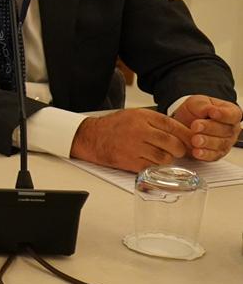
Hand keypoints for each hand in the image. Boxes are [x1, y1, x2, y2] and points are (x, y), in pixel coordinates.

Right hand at [71, 109, 192, 172]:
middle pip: (172, 143)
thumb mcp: (135, 116)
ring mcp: (134, 147)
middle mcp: (139, 130)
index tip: (193, 140)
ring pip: (164, 157)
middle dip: (180, 149)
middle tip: (179, 151)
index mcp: (142, 117)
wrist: (90, 137)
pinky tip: (150, 161)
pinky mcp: (129, 161)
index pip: (173, 125)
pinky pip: (152, 167)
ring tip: (161, 156)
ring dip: (167, 159)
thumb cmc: (113, 127)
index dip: (186, 135)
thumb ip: (156, 122)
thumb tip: (181, 133)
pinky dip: (155, 166)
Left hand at [171, 96, 242, 160]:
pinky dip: (205, 154)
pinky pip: (213, 156)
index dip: (224, 115)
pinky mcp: (216, 154)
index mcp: (230, 114)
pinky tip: (197, 152)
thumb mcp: (197, 102)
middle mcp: (231, 129)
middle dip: (209, 128)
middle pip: (226, 130)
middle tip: (196, 126)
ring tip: (195, 140)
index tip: (213, 113)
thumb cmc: (195, 111)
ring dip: (206, 142)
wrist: (183, 123)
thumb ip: (204, 106)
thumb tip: (210, 110)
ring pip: (220, 144)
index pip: (233, 115)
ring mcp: (225, 143)